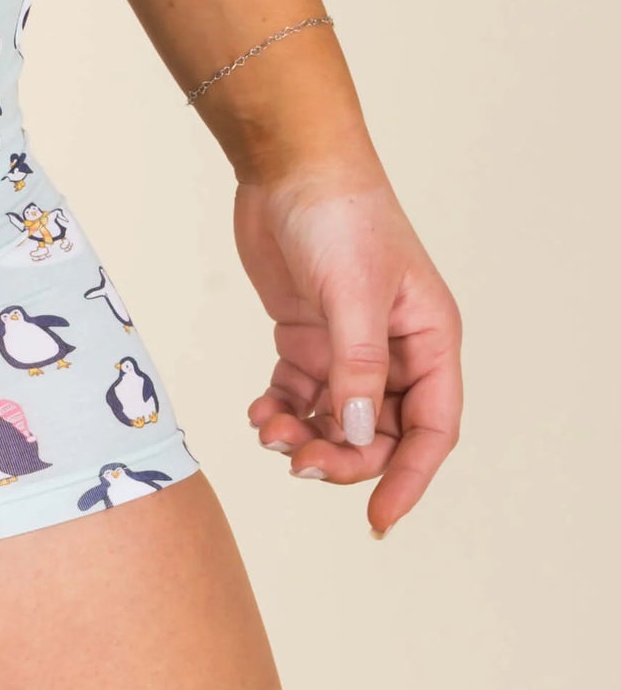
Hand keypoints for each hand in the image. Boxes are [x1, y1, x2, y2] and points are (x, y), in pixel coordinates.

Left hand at [234, 159, 461, 536]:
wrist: (289, 167)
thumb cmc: (339, 216)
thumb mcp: (353, 294)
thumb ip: (356, 367)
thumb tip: (362, 433)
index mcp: (430, 339)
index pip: (432, 429)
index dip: (408, 478)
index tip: (378, 521)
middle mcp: (394, 349)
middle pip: (379, 434)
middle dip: (342, 457)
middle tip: (296, 462)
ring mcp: (347, 345)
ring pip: (335, 420)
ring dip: (305, 437)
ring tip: (268, 431)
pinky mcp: (305, 336)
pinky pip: (298, 394)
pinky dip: (279, 411)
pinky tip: (258, 413)